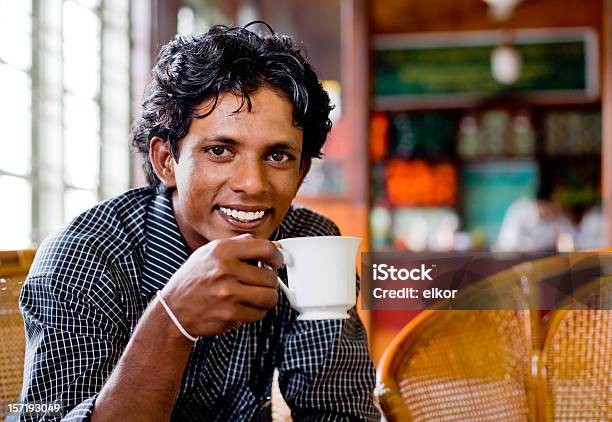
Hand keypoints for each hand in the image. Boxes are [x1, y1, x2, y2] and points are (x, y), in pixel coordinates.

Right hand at [160, 234, 282, 336]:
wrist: (174, 309)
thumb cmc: (194, 279)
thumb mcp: (210, 252)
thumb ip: (240, 245)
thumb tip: (273, 246)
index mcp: (222, 250)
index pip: (265, 248)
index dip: (276, 256)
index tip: (277, 262)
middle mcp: (224, 269)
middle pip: (270, 275)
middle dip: (270, 281)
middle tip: (261, 283)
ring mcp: (228, 293)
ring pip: (269, 296)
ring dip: (267, 298)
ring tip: (257, 295)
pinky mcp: (230, 314)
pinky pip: (259, 313)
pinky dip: (257, 312)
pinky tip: (246, 307)